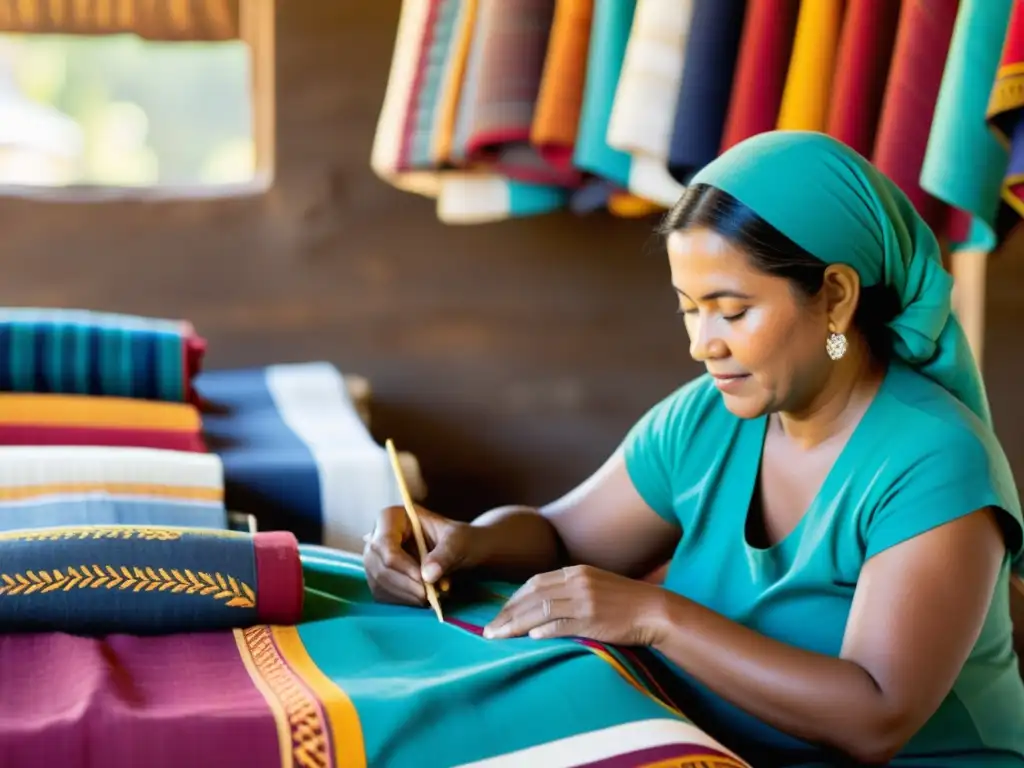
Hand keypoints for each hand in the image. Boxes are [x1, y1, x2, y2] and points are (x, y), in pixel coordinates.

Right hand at [363, 504, 489, 605]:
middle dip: (405, 584)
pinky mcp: (380, 577)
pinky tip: (422, 598)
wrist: (464, 552)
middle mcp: (378, 535)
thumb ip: (445, 555)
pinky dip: (403, 600)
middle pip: (379, 565)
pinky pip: (382, 593)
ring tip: (431, 596)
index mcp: (393, 517)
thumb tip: (428, 575)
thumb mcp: (459, 541)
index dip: (402, 565)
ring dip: (406, 594)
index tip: (425, 580)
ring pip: (378, 582)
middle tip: (430, 594)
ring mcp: (376, 557)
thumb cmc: (461, 540)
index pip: (384, 543)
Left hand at [482, 565, 667, 645]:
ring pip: (540, 610)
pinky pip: (562, 625)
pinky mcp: (593, 620)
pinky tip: (529, 637)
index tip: (498, 613)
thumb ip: (569, 590)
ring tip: (498, 636)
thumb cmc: (624, 601)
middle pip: (532, 595)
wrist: (654, 610)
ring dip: (515, 624)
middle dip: (507, 612)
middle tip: (489, 628)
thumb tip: (541, 606)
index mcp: (576, 572)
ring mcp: (585, 601)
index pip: (534, 582)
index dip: (513, 599)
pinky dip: (544, 630)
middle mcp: (577, 583)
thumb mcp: (595, 585)